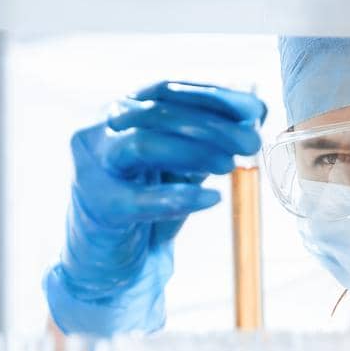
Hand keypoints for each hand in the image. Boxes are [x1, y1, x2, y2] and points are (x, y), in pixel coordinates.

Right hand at [44, 81, 265, 335]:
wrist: (108, 259)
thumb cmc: (146, 204)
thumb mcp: (181, 163)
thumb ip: (210, 136)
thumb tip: (255, 109)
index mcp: (122, 113)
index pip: (167, 91)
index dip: (213, 96)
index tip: (255, 109)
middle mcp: (100, 131)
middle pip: (157, 113)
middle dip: (211, 125)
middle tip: (251, 142)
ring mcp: (94, 167)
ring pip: (142, 144)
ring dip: (193, 151)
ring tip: (230, 165)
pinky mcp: (99, 206)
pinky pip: (140, 199)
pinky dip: (179, 197)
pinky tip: (211, 198)